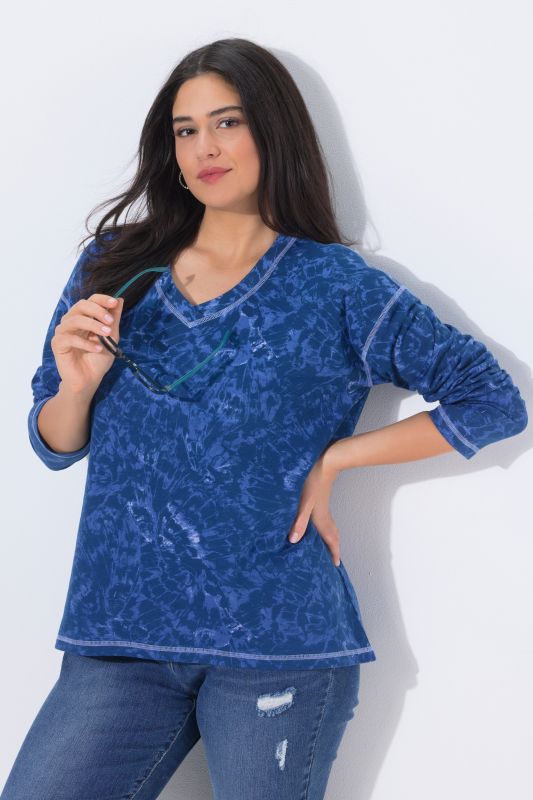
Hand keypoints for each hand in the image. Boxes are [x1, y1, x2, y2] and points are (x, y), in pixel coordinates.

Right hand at [51, 294, 124, 394]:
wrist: (89, 380)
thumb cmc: (98, 359)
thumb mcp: (111, 337)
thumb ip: (113, 319)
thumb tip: (120, 300)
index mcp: (83, 317)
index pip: (90, 300)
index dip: (102, 299)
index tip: (114, 302)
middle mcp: (71, 321)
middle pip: (81, 305)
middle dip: (98, 311)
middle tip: (110, 321)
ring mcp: (62, 332)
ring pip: (76, 320)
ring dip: (94, 325)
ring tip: (106, 335)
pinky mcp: (57, 344)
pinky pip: (70, 338)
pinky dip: (86, 343)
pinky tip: (97, 349)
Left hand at [287, 445, 342, 566]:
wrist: (325, 462)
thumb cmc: (312, 480)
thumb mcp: (303, 502)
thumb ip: (299, 521)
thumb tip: (293, 540)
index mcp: (320, 518)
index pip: (330, 539)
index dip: (333, 552)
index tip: (336, 565)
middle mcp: (324, 514)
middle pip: (333, 535)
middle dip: (334, 548)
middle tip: (334, 560)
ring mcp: (324, 507)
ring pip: (331, 527)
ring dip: (331, 538)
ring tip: (329, 547)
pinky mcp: (321, 501)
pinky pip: (327, 520)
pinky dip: (327, 528)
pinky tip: (320, 525)